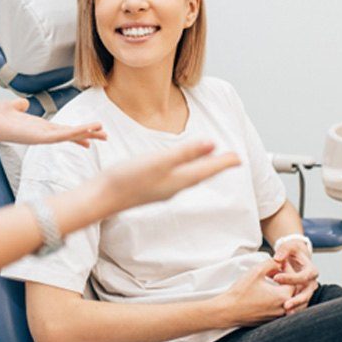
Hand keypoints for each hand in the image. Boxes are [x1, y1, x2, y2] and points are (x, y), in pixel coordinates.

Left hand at [0, 98, 106, 146]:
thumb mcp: (10, 107)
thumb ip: (18, 106)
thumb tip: (23, 103)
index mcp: (38, 127)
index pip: (62, 130)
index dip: (78, 131)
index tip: (91, 134)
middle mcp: (41, 134)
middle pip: (70, 135)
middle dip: (88, 135)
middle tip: (106, 136)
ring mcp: (41, 137)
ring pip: (69, 136)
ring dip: (86, 133)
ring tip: (103, 132)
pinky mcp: (38, 138)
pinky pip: (61, 136)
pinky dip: (75, 133)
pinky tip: (86, 131)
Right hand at [103, 141, 240, 210]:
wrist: (101, 198)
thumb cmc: (127, 179)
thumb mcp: (160, 161)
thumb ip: (186, 153)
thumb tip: (212, 144)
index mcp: (179, 180)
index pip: (208, 170)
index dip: (224, 162)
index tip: (240, 158)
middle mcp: (173, 187)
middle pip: (202, 175)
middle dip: (217, 166)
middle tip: (231, 160)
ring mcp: (161, 189)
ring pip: (189, 177)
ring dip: (202, 169)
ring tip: (210, 162)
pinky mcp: (150, 188)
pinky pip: (176, 178)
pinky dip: (185, 171)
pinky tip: (179, 169)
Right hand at [213, 259, 294, 327]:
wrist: (229, 311)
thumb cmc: (242, 291)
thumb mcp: (256, 271)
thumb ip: (271, 263)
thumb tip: (280, 261)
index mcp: (283, 296)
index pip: (294, 280)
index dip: (287, 269)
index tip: (279, 263)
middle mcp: (283, 308)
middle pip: (292, 290)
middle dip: (286, 278)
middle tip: (275, 270)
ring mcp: (277, 316)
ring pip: (287, 299)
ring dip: (281, 288)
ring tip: (271, 279)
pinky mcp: (270, 320)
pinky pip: (280, 307)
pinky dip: (277, 297)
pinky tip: (266, 290)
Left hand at [273, 241, 318, 314]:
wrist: (296, 257)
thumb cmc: (292, 252)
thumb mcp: (289, 247)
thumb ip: (283, 250)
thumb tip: (277, 258)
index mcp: (311, 270)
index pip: (302, 276)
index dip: (289, 278)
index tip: (275, 278)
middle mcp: (312, 282)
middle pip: (307, 293)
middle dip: (297, 300)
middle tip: (285, 305)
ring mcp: (308, 291)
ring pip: (305, 302)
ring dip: (296, 308)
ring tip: (286, 313)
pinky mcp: (303, 296)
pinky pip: (300, 305)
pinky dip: (294, 310)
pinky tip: (285, 315)